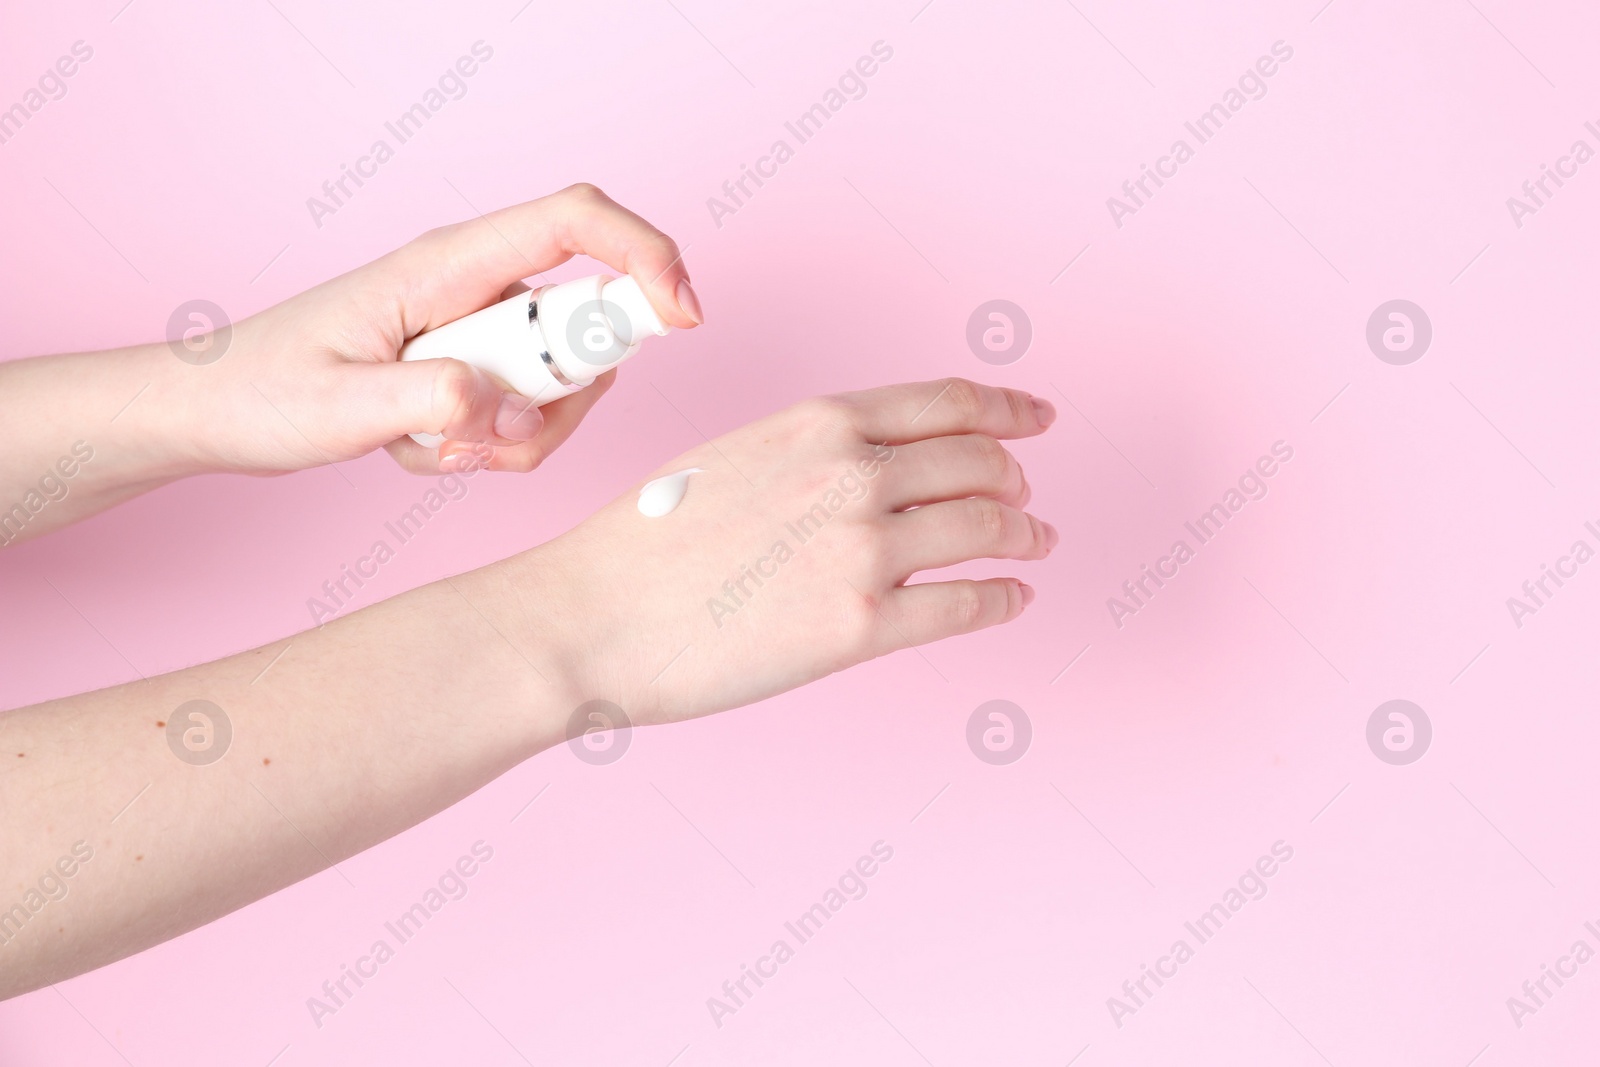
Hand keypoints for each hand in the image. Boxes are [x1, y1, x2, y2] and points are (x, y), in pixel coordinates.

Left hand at [176, 183, 701, 475]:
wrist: (214, 410)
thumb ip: (431, 402)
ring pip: (559, 383)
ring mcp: (476, 329)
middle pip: (583, 324)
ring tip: (429, 449)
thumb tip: (511, 407)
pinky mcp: (471, 366)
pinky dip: (488, 448)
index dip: (646, 255)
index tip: (682, 318)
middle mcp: (472, 287)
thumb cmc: (259, 391)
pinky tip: (419, 449)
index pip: (576, 222)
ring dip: (516, 436)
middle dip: (558, 400)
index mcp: (447, 265)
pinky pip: (524, 413)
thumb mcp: (339, 408)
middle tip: (481, 440)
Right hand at [515, 378, 1057, 726]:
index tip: (1037, 418)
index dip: (1007, 407)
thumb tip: (873, 471)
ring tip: (1033, 544)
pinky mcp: (860, 626)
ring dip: (1023, 535)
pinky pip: (965, 605)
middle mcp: (852, 473)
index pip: (946, 402)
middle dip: (1014, 478)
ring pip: (987, 529)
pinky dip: (1004, 600)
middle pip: (979, 462)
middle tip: (1025, 494)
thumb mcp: (733, 457)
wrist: (591, 616)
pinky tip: (1013, 600)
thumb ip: (809, 455)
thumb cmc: (645, 543)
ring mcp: (862, 549)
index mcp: (818, 422)